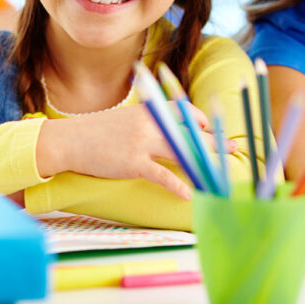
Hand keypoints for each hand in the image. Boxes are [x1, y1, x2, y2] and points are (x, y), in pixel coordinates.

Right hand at [36, 103, 235, 200]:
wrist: (69, 140)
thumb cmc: (97, 131)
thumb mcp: (126, 117)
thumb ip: (149, 120)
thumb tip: (171, 130)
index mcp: (148, 109)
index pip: (184, 110)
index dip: (203, 120)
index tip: (214, 131)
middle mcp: (149, 122)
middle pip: (190, 131)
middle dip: (215, 142)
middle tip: (234, 149)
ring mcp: (142, 143)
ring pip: (182, 152)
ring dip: (204, 163)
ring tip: (220, 175)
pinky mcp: (133, 163)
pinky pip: (163, 175)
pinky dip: (179, 185)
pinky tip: (190, 194)